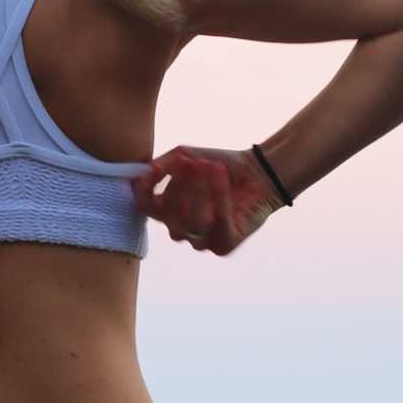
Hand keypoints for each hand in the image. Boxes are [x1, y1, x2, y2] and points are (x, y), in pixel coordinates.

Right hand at [132, 146, 285, 255]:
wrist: (260, 173)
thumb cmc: (220, 166)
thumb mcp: (186, 157)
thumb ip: (161, 165)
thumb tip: (143, 174)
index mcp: (168, 211)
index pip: (145, 208)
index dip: (145, 193)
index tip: (153, 173)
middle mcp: (182, 230)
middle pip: (168, 217)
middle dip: (181, 188)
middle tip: (193, 163)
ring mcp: (202, 241)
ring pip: (190, 225)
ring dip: (200, 193)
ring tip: (210, 167)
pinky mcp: (224, 245)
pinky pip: (216, 227)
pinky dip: (219, 200)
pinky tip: (221, 179)